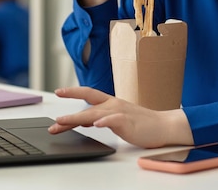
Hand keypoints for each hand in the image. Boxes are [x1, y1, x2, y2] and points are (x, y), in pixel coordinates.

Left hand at [48, 87, 193, 148]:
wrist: (163, 126)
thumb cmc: (141, 123)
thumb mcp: (117, 119)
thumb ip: (101, 118)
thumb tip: (84, 120)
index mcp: (111, 102)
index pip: (89, 93)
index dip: (73, 91)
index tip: (58, 91)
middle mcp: (113, 104)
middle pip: (87, 104)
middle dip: (69, 113)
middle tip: (54, 120)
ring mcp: (121, 112)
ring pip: (95, 113)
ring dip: (77, 117)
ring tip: (63, 121)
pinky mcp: (128, 122)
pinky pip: (115, 120)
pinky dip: (105, 121)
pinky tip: (95, 124)